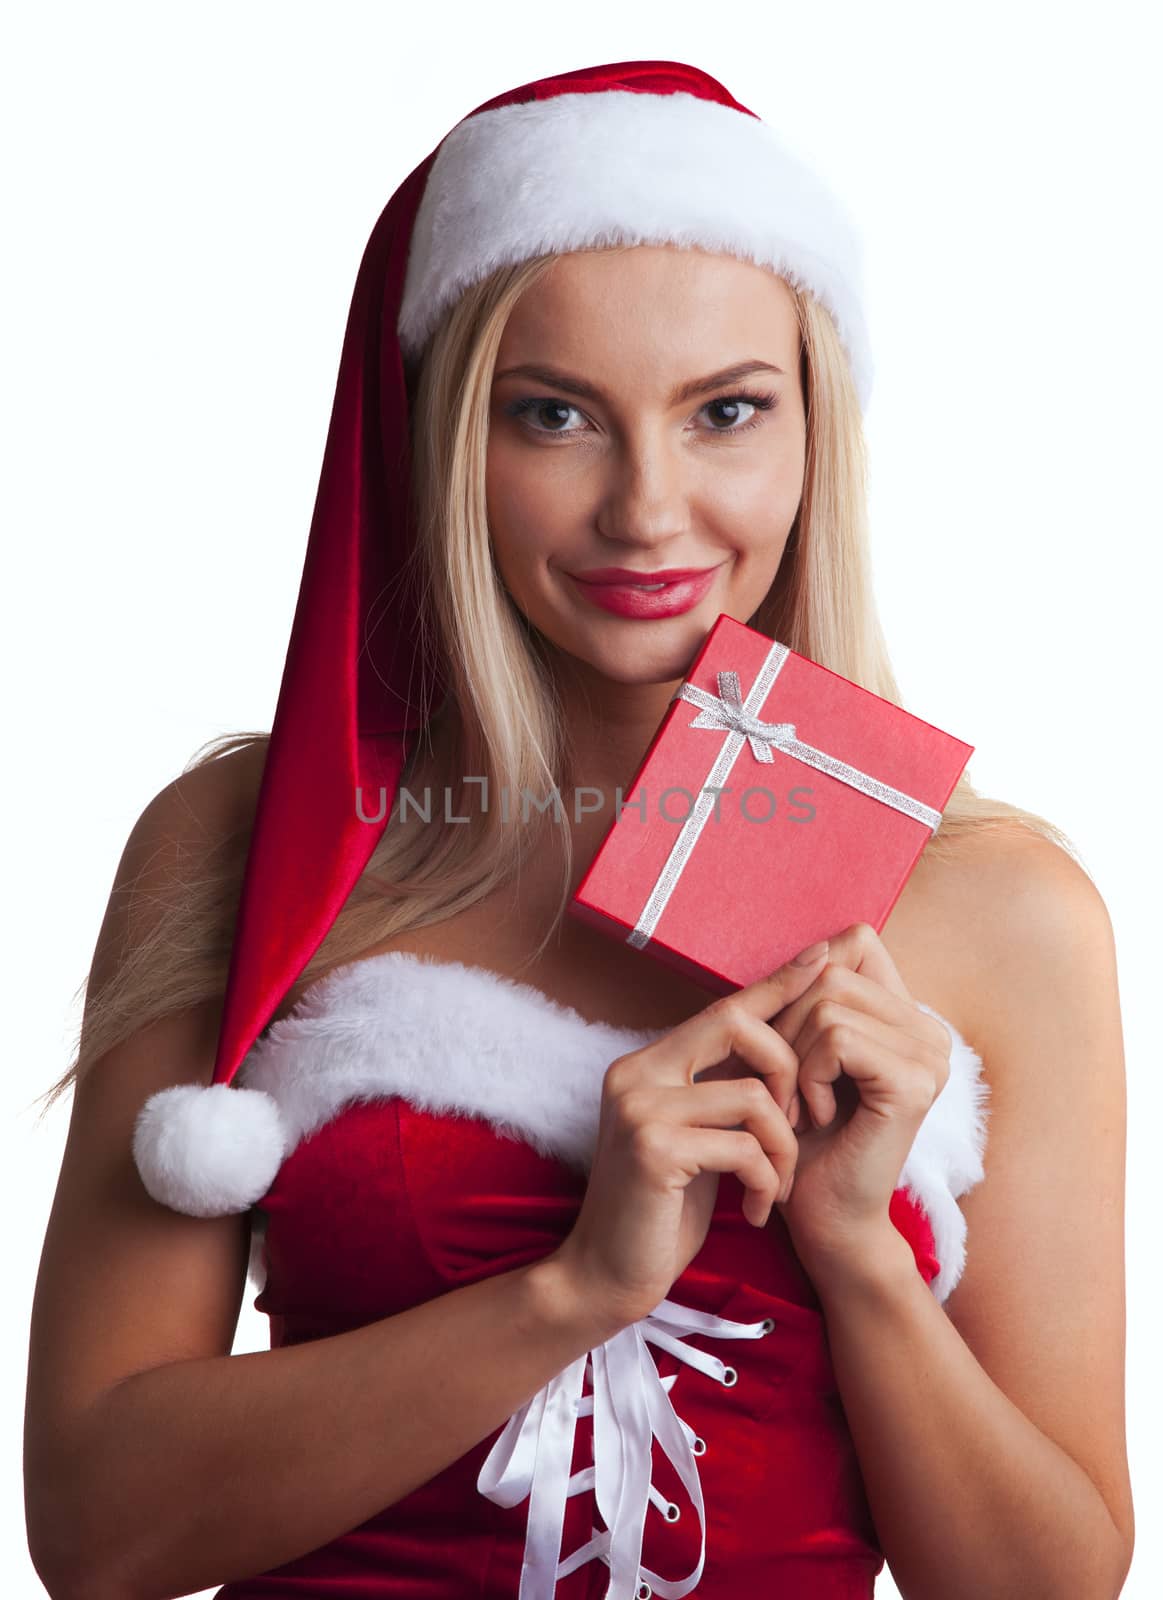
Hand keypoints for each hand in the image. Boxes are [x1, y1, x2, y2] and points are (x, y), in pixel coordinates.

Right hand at [551, 943, 833, 1328]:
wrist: (608, 1278)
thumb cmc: (661, 1211)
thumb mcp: (695, 1139)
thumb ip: (720, 1092)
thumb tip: (779, 1045)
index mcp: (647, 1065)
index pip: (723, 1008)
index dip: (776, 984)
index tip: (823, 959)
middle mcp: (637, 1073)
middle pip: (737, 1024)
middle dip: (790, 1069)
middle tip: (800, 1124)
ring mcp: (640, 1107)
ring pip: (754, 1095)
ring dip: (784, 1147)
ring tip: (777, 1186)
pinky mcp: (653, 1148)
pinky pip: (745, 1145)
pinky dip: (766, 1180)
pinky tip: (758, 1210)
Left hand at [768, 922, 953, 1286]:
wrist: (822, 1217)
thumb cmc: (801, 1135)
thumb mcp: (798, 1049)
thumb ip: (810, 994)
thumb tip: (817, 944)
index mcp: (907, 1015)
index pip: (854, 941)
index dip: (804, 980)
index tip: (790, 1042)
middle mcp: (930, 1029)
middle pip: (831, 970)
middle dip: (786, 1026)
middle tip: (786, 1085)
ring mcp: (931, 1055)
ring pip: (828, 1003)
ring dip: (792, 1058)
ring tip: (798, 1105)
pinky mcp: (917, 1084)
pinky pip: (837, 1039)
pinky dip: (807, 1077)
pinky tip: (814, 1117)